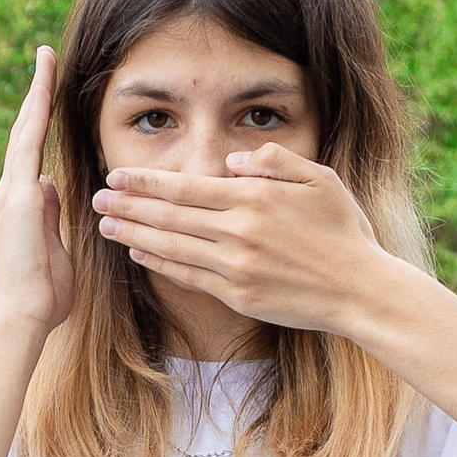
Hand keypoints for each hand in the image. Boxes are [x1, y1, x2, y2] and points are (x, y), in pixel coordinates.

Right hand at [0, 48, 74, 341]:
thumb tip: (51, 192)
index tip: (47, 94)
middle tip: (45, 58)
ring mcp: (10, 194)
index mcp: (20, 207)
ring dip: (36, 94)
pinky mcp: (15, 197)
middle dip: (36, 96)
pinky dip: (35, 116)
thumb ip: (51, 218)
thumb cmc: (43, 297)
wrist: (22, 317)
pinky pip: (27, 146)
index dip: (40, 122)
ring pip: (25, 133)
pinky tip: (44, 88)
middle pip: (25, 134)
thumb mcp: (55, 249)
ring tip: (46, 59)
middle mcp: (9, 194)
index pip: (32, 155)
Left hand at [92, 137, 386, 335]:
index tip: (117, 175)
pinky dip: (160, 264)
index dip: (146, 182)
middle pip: (170, 216)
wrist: (361, 290)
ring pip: (172, 247)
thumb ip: (276, 162)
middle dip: (128, 206)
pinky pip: (188, 277)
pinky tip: (138, 253)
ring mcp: (236, 267)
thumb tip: (234, 161)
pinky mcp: (238, 296)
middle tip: (95, 198)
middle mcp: (239, 231)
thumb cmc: (344, 231)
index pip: (187, 187)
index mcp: (255, 198)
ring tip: (105, 225)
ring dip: (134, 234)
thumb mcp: (320, 179)